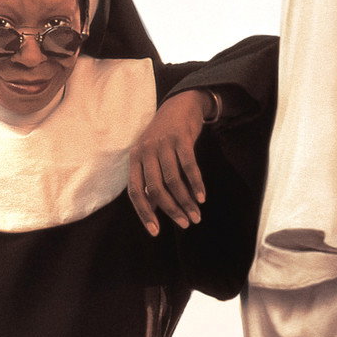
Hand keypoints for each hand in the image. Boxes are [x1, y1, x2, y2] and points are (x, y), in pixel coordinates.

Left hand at [128, 89, 210, 235]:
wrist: (179, 105)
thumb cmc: (163, 138)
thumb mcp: (151, 156)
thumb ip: (151, 180)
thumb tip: (155, 209)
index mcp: (135, 159)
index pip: (135, 192)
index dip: (144, 213)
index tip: (155, 231)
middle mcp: (145, 152)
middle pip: (155, 188)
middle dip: (171, 210)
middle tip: (185, 224)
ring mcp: (163, 145)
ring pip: (173, 180)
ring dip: (185, 201)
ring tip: (196, 215)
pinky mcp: (181, 139)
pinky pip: (189, 166)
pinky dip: (196, 184)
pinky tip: (202, 197)